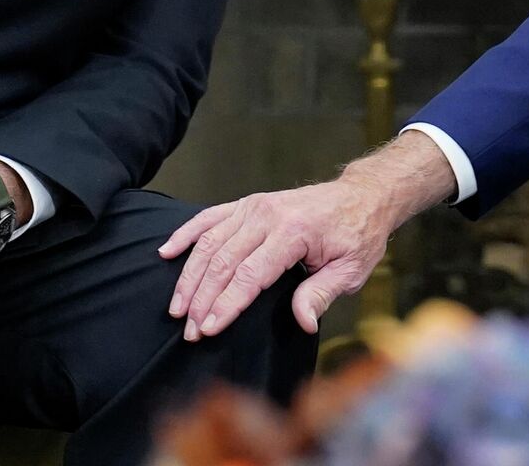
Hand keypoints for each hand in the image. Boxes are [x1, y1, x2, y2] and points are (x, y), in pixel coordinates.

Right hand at [160, 132, 455, 338]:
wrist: (361, 197)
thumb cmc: (357, 235)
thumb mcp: (351, 269)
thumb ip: (322, 294)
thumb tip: (303, 322)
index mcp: (294, 232)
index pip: (251, 274)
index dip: (226, 304)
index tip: (207, 329)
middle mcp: (268, 215)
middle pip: (223, 260)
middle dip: (202, 299)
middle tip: (189, 330)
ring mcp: (254, 207)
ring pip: (210, 242)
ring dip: (189, 276)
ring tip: (176, 308)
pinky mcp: (247, 204)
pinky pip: (209, 217)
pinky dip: (186, 234)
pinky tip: (166, 252)